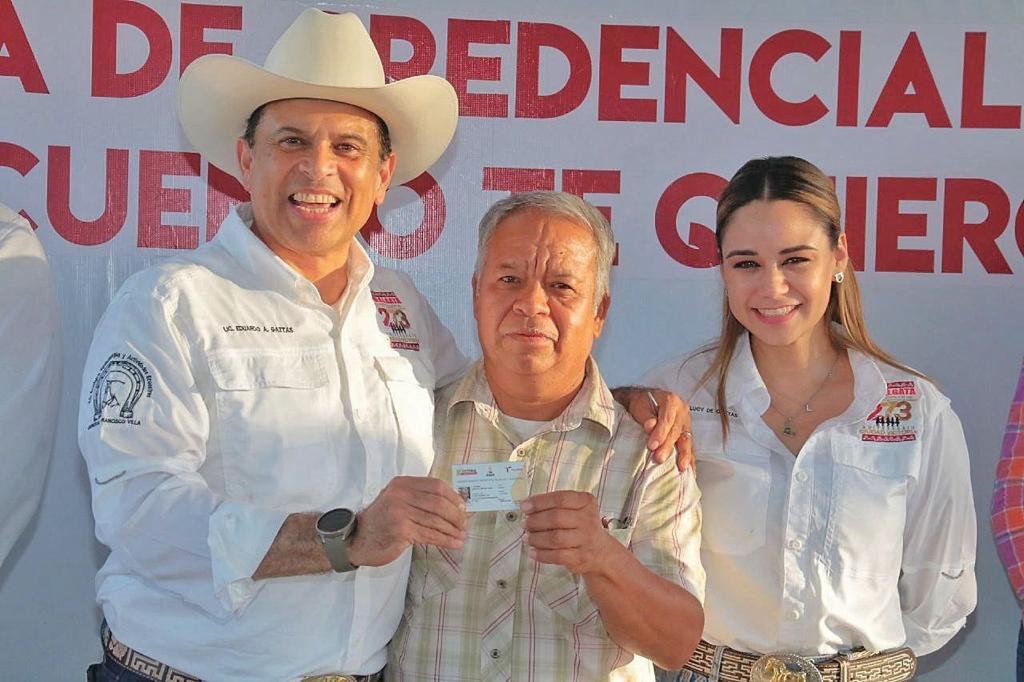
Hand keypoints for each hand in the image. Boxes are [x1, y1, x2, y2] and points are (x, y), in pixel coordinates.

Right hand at [348, 476, 467, 566]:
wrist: (356, 539)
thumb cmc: (381, 521)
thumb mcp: (397, 501)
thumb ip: (419, 498)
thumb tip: (453, 503)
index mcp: (402, 483)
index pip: (436, 485)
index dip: (453, 497)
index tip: (463, 507)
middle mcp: (401, 494)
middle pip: (439, 503)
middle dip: (455, 515)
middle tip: (464, 524)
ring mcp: (400, 512)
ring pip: (436, 520)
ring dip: (452, 530)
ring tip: (461, 536)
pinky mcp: (401, 530)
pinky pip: (429, 534)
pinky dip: (445, 540)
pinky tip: (453, 544)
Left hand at [520, 491, 618, 575]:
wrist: (600, 551)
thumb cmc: (581, 526)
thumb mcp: (576, 509)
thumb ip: (555, 505)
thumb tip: (527, 507)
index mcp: (586, 502)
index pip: (560, 499)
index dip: (539, 502)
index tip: (524, 506)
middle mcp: (588, 519)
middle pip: (556, 518)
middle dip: (535, 521)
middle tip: (525, 524)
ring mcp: (586, 539)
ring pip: (555, 538)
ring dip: (536, 538)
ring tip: (527, 537)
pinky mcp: (580, 557)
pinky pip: (557, 556)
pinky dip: (541, 554)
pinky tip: (532, 552)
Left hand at [619, 388, 693, 470]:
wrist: (644, 401)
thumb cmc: (641, 403)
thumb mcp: (639, 406)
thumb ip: (646, 416)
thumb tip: (650, 425)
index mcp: (671, 401)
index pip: (667, 419)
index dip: (660, 433)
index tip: (652, 445)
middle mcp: (682, 411)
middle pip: (676, 431)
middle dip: (668, 446)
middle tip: (659, 458)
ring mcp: (687, 422)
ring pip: (687, 440)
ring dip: (683, 455)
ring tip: (681, 468)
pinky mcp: (687, 433)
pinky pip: (690, 447)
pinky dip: (690, 459)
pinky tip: (690, 470)